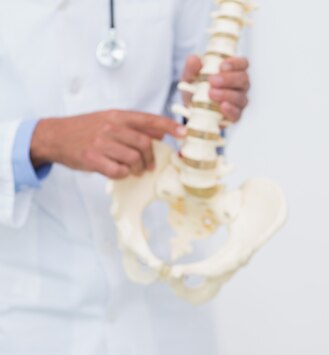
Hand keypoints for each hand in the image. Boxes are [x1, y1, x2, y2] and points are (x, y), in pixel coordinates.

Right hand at [30, 110, 185, 178]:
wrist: (55, 136)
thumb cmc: (85, 129)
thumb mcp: (110, 120)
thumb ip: (135, 125)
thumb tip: (161, 132)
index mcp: (117, 116)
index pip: (149, 119)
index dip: (168, 126)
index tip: (184, 133)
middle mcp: (111, 127)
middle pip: (144, 143)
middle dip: (150, 157)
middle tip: (148, 166)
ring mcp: (101, 143)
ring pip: (133, 158)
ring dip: (137, 167)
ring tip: (132, 169)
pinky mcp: (92, 158)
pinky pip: (118, 170)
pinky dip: (122, 174)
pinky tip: (117, 171)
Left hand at [181, 55, 249, 122]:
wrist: (192, 108)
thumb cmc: (196, 87)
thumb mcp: (191, 75)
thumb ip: (192, 67)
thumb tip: (194, 59)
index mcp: (233, 71)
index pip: (242, 63)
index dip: (235, 63)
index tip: (221, 66)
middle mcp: (240, 85)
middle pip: (243, 79)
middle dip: (228, 79)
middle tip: (212, 80)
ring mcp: (239, 101)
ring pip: (240, 97)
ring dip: (226, 94)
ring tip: (211, 93)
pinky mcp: (235, 115)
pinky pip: (237, 113)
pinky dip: (230, 110)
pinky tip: (222, 106)